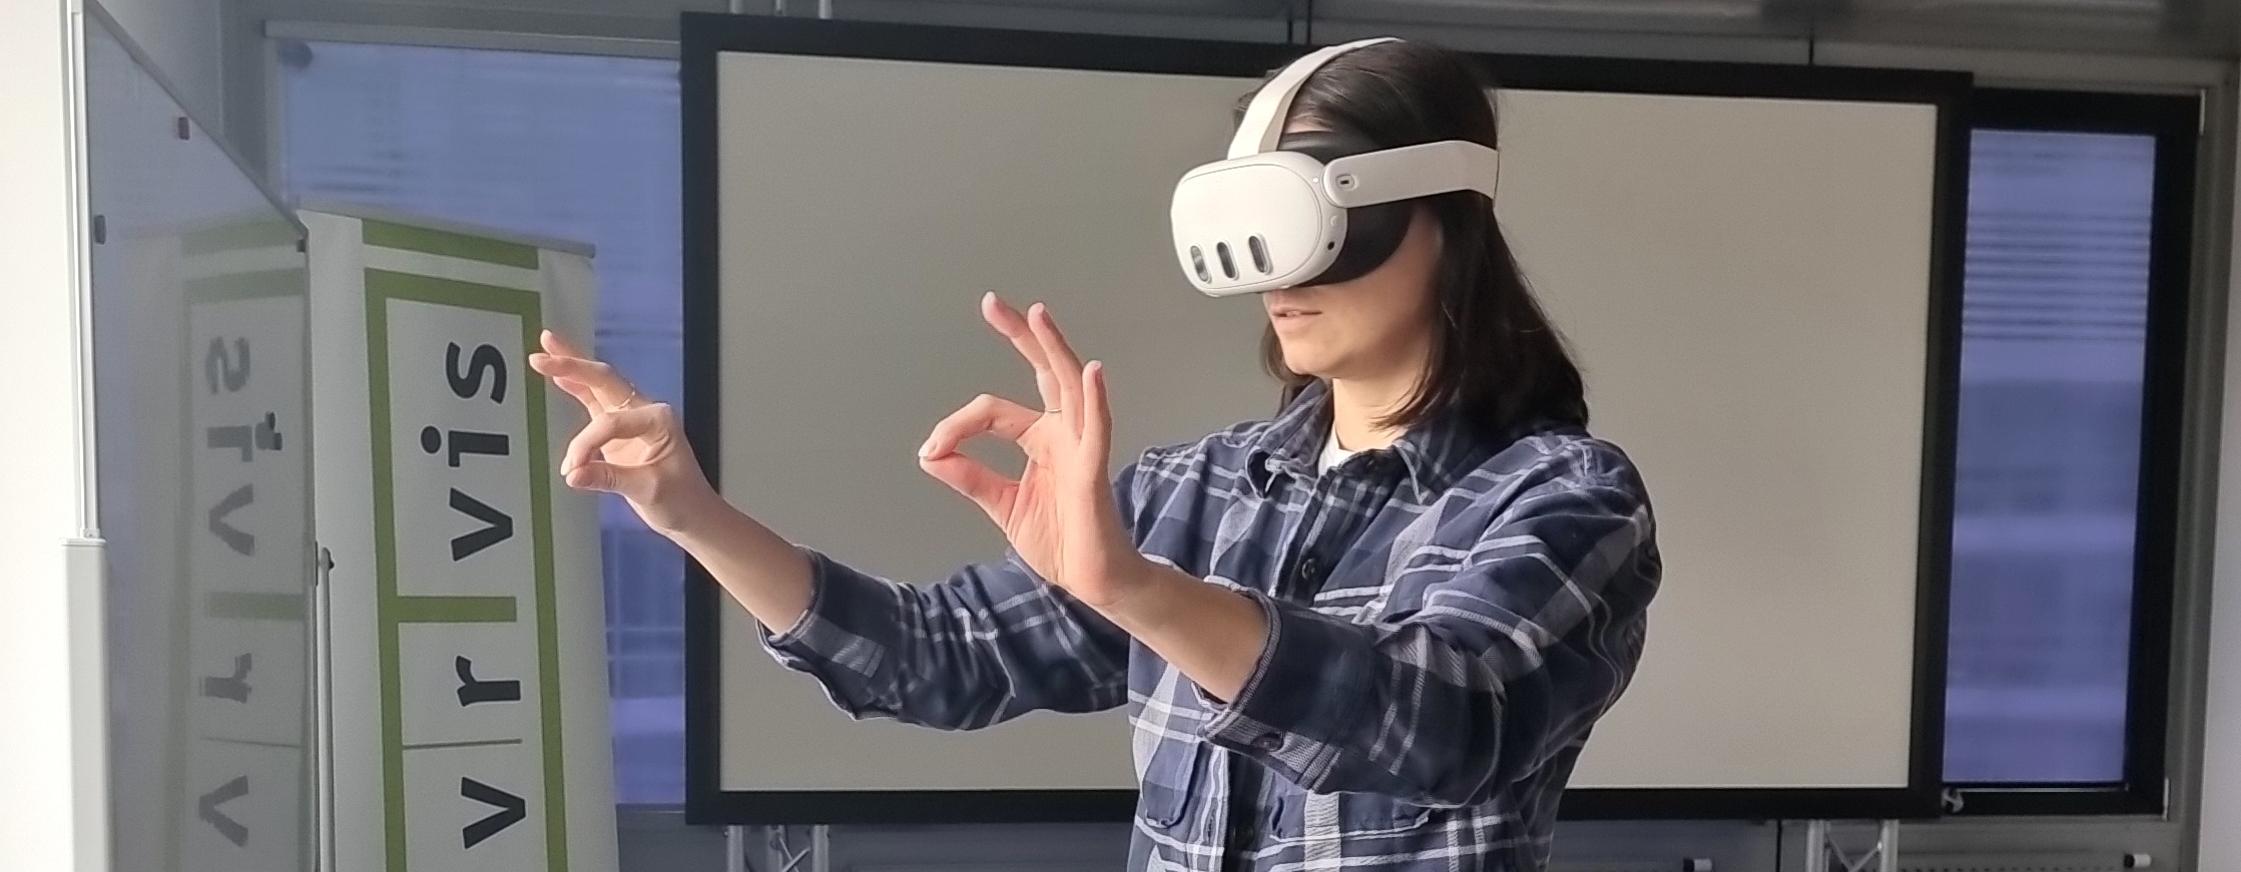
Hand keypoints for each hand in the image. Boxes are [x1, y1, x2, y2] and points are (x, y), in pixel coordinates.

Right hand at [529, 330, 716, 535]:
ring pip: (598, 385)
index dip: (586, 444)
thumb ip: (608, 478)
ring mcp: (632, 418)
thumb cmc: (681, 500)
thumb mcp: (647, 490)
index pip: (609, 421)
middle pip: (604, 380)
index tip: (573, 470)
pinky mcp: (620, 430)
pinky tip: (559, 376)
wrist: (693, 513)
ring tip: (545, 348)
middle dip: (572, 364)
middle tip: (542, 352)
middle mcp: (645, 411)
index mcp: (658, 419)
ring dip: (572, 367)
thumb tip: (573, 474)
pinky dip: (577, 388)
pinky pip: (595, 403)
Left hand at [918, 294, 1148, 607]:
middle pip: (1043, 372)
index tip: (931, 449)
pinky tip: (1091, 372)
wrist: (1090, 580)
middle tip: (994, 304)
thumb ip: (971, 477)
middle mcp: (1063, 433)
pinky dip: (1096, 399)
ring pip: (1069, 387)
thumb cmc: (1060, 540)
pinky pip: (1098, 429)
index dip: (957, 426)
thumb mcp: (1002, 505)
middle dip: (1021, 336)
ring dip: (1054, 350)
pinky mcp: (1093, 470)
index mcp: (1041, 439)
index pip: (993, 412)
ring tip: (1038, 316)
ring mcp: (1081, 447)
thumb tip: (930, 455)